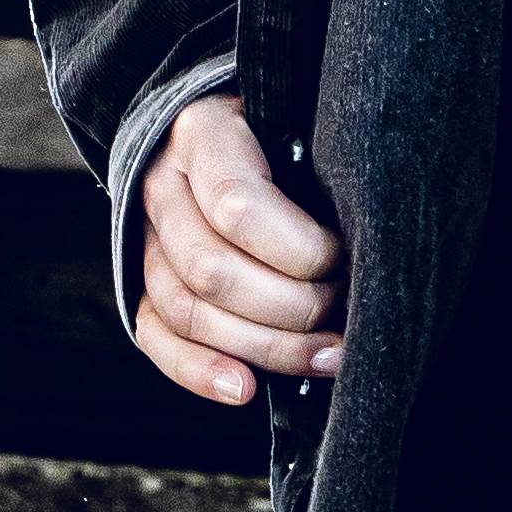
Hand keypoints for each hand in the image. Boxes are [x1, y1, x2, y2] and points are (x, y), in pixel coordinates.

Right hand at [129, 92, 346, 407]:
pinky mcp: (144, 281)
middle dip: (292, 309)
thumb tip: (367, 244)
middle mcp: (162, 185)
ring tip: (325, 359)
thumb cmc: (287, 128)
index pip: (237, 206)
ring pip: (186, 310)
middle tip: (345, 317)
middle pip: (212, 271)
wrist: (231, 128)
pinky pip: (155, 335)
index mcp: (202, 133)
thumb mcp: (303, 121)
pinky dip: (197, 370)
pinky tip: (244, 389)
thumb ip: (321, 165)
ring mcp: (146, 237)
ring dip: (262, 348)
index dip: (300, 249)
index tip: (345, 258)